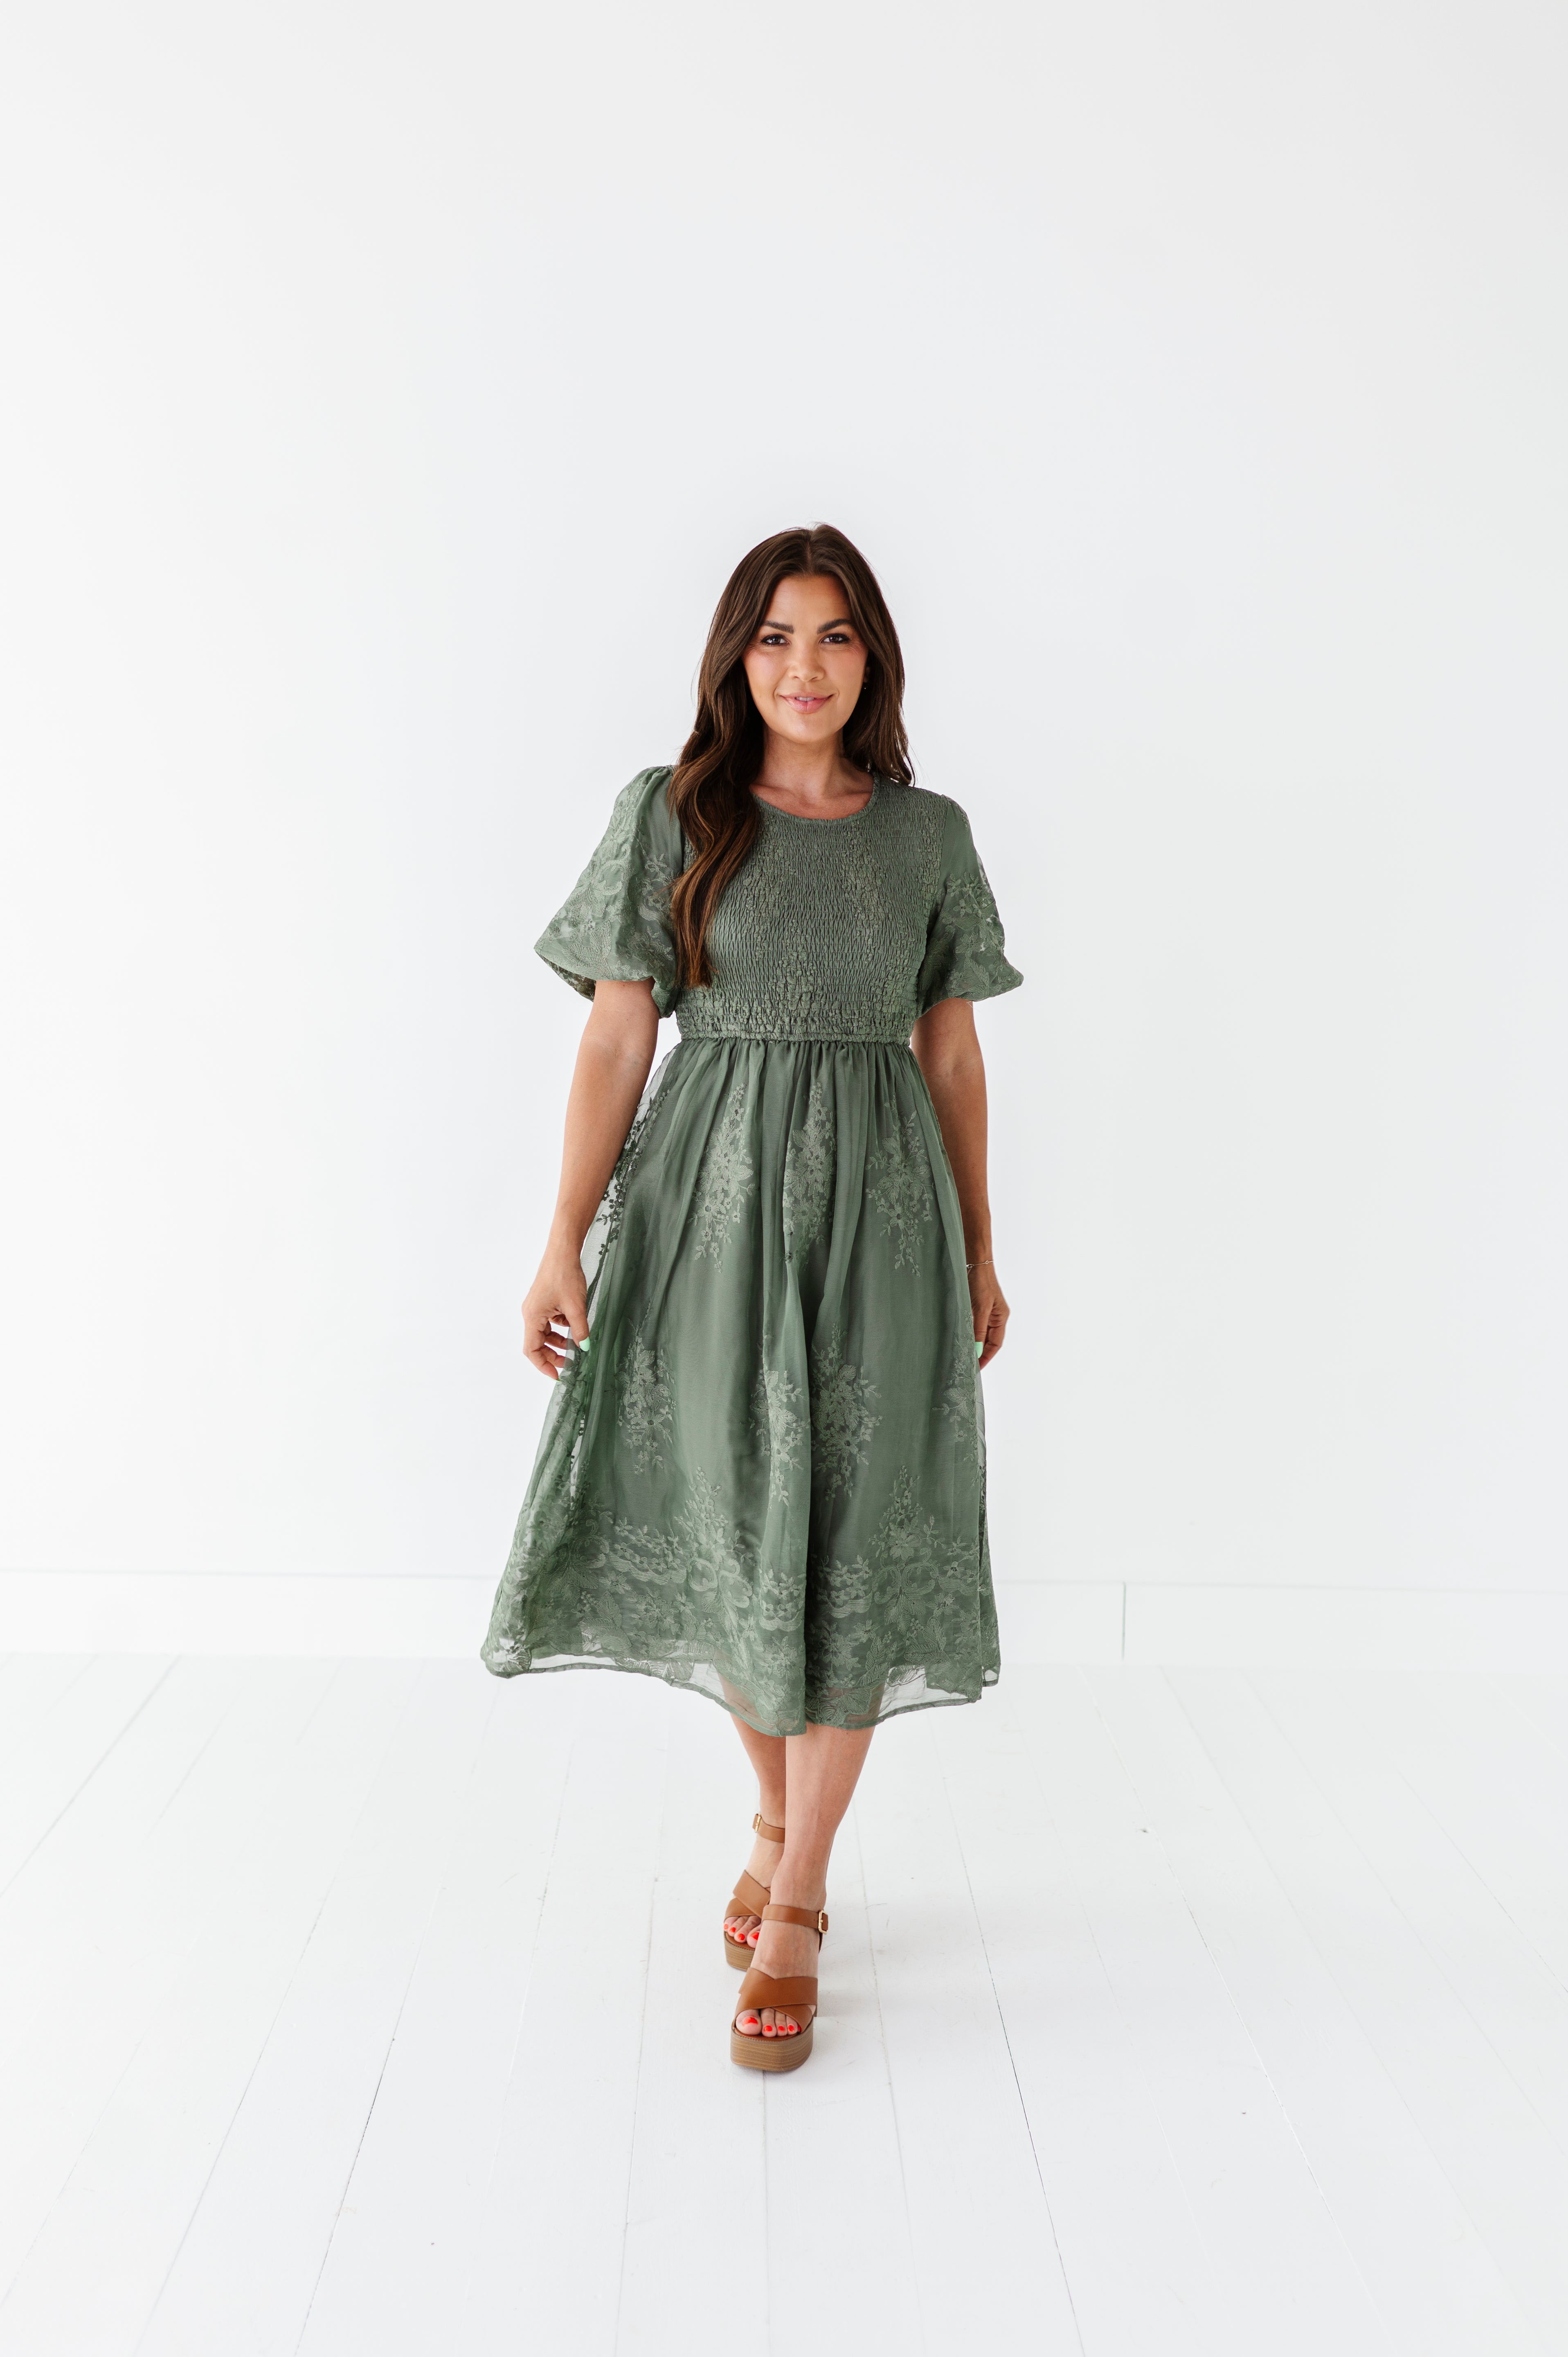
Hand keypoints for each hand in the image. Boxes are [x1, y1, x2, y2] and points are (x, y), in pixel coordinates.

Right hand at [521, 1247, 589, 1379]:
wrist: (563, 1251)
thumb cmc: (565, 1275)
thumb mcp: (576, 1307)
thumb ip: (580, 1330)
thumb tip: (584, 1348)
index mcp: (533, 1316)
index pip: (532, 1350)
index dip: (543, 1365)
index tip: (557, 1375)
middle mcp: (530, 1313)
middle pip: (537, 1343)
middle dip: (552, 1355)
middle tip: (569, 1363)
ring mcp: (536, 1307)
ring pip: (544, 1333)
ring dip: (557, 1342)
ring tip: (574, 1346)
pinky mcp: (544, 1301)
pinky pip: (549, 1321)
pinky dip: (560, 1328)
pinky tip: (573, 1326)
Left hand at [970, 1262, 1008, 1371]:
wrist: (974, 1261)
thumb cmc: (981, 1282)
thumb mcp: (980, 1308)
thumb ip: (978, 1329)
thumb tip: (976, 1349)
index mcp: (1000, 1317)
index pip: (995, 1344)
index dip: (986, 1356)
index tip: (976, 1368)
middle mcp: (994, 1316)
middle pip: (988, 1341)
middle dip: (979, 1353)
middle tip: (966, 1365)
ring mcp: (985, 1311)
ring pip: (979, 1334)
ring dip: (972, 1344)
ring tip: (962, 1355)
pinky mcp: (974, 1306)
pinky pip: (972, 1325)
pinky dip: (966, 1333)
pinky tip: (958, 1338)